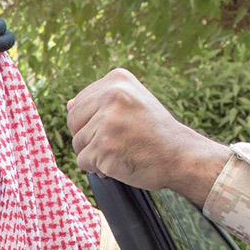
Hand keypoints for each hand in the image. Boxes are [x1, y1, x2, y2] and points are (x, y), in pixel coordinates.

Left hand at [66, 68, 230, 207]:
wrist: (181, 156)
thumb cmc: (155, 133)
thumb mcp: (133, 103)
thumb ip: (101, 102)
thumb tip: (68, 105)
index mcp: (117, 80)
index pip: (77, 104)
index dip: (92, 123)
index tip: (119, 126)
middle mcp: (111, 95)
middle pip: (73, 122)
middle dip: (88, 137)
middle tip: (117, 141)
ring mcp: (107, 121)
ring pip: (77, 144)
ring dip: (95, 154)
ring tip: (122, 150)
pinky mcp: (104, 146)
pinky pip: (83, 162)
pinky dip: (98, 168)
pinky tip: (120, 162)